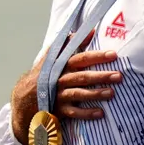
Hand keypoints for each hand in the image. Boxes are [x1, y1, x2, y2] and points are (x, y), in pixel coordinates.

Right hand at [9, 30, 121, 144]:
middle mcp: (60, 80)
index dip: (97, 56)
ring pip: (79, 94)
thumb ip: (70, 44)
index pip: (81, 59)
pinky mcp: (59, 110)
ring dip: (96, 93)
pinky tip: (100, 113)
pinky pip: (74, 113)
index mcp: (62, 66)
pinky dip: (87, 113)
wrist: (24, 99)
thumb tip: (90, 31)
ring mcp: (59, 95)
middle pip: (83, 77)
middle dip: (101, 76)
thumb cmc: (44, 75)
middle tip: (119, 76)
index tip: (114, 54)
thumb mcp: (52, 58)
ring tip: (111, 93)